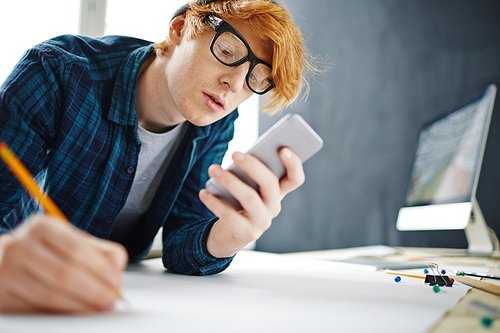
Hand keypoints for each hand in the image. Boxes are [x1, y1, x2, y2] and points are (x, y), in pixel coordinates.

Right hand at [0, 214, 127, 313]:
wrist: (3, 261)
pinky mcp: (1, 294)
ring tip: (98, 307)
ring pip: (51, 294)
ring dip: (80, 304)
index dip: (100, 268)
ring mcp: (7, 270)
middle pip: (65, 273)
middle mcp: (20, 246)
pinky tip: (77, 310)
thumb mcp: (70, 241)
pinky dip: (62, 312)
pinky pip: (36, 308)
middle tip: (110, 299)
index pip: (77, 249)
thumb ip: (99, 251)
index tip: (115, 281)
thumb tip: (117, 269)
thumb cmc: (44, 251)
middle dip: (94, 290)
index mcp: (42, 227)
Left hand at [199, 147, 304, 257]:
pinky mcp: (246, 233)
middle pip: (270, 184)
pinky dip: (215, 202)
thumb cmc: (238, 202)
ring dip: (230, 181)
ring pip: (249, 198)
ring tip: (213, 169)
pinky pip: (230, 215)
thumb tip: (239, 156)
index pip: (295, 179)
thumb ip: (249, 173)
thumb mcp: (247, 186)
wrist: (229, 234)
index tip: (282, 148)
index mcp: (278, 192)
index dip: (293, 164)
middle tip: (234, 153)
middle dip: (253, 166)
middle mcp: (274, 206)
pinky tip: (203, 192)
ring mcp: (262, 221)